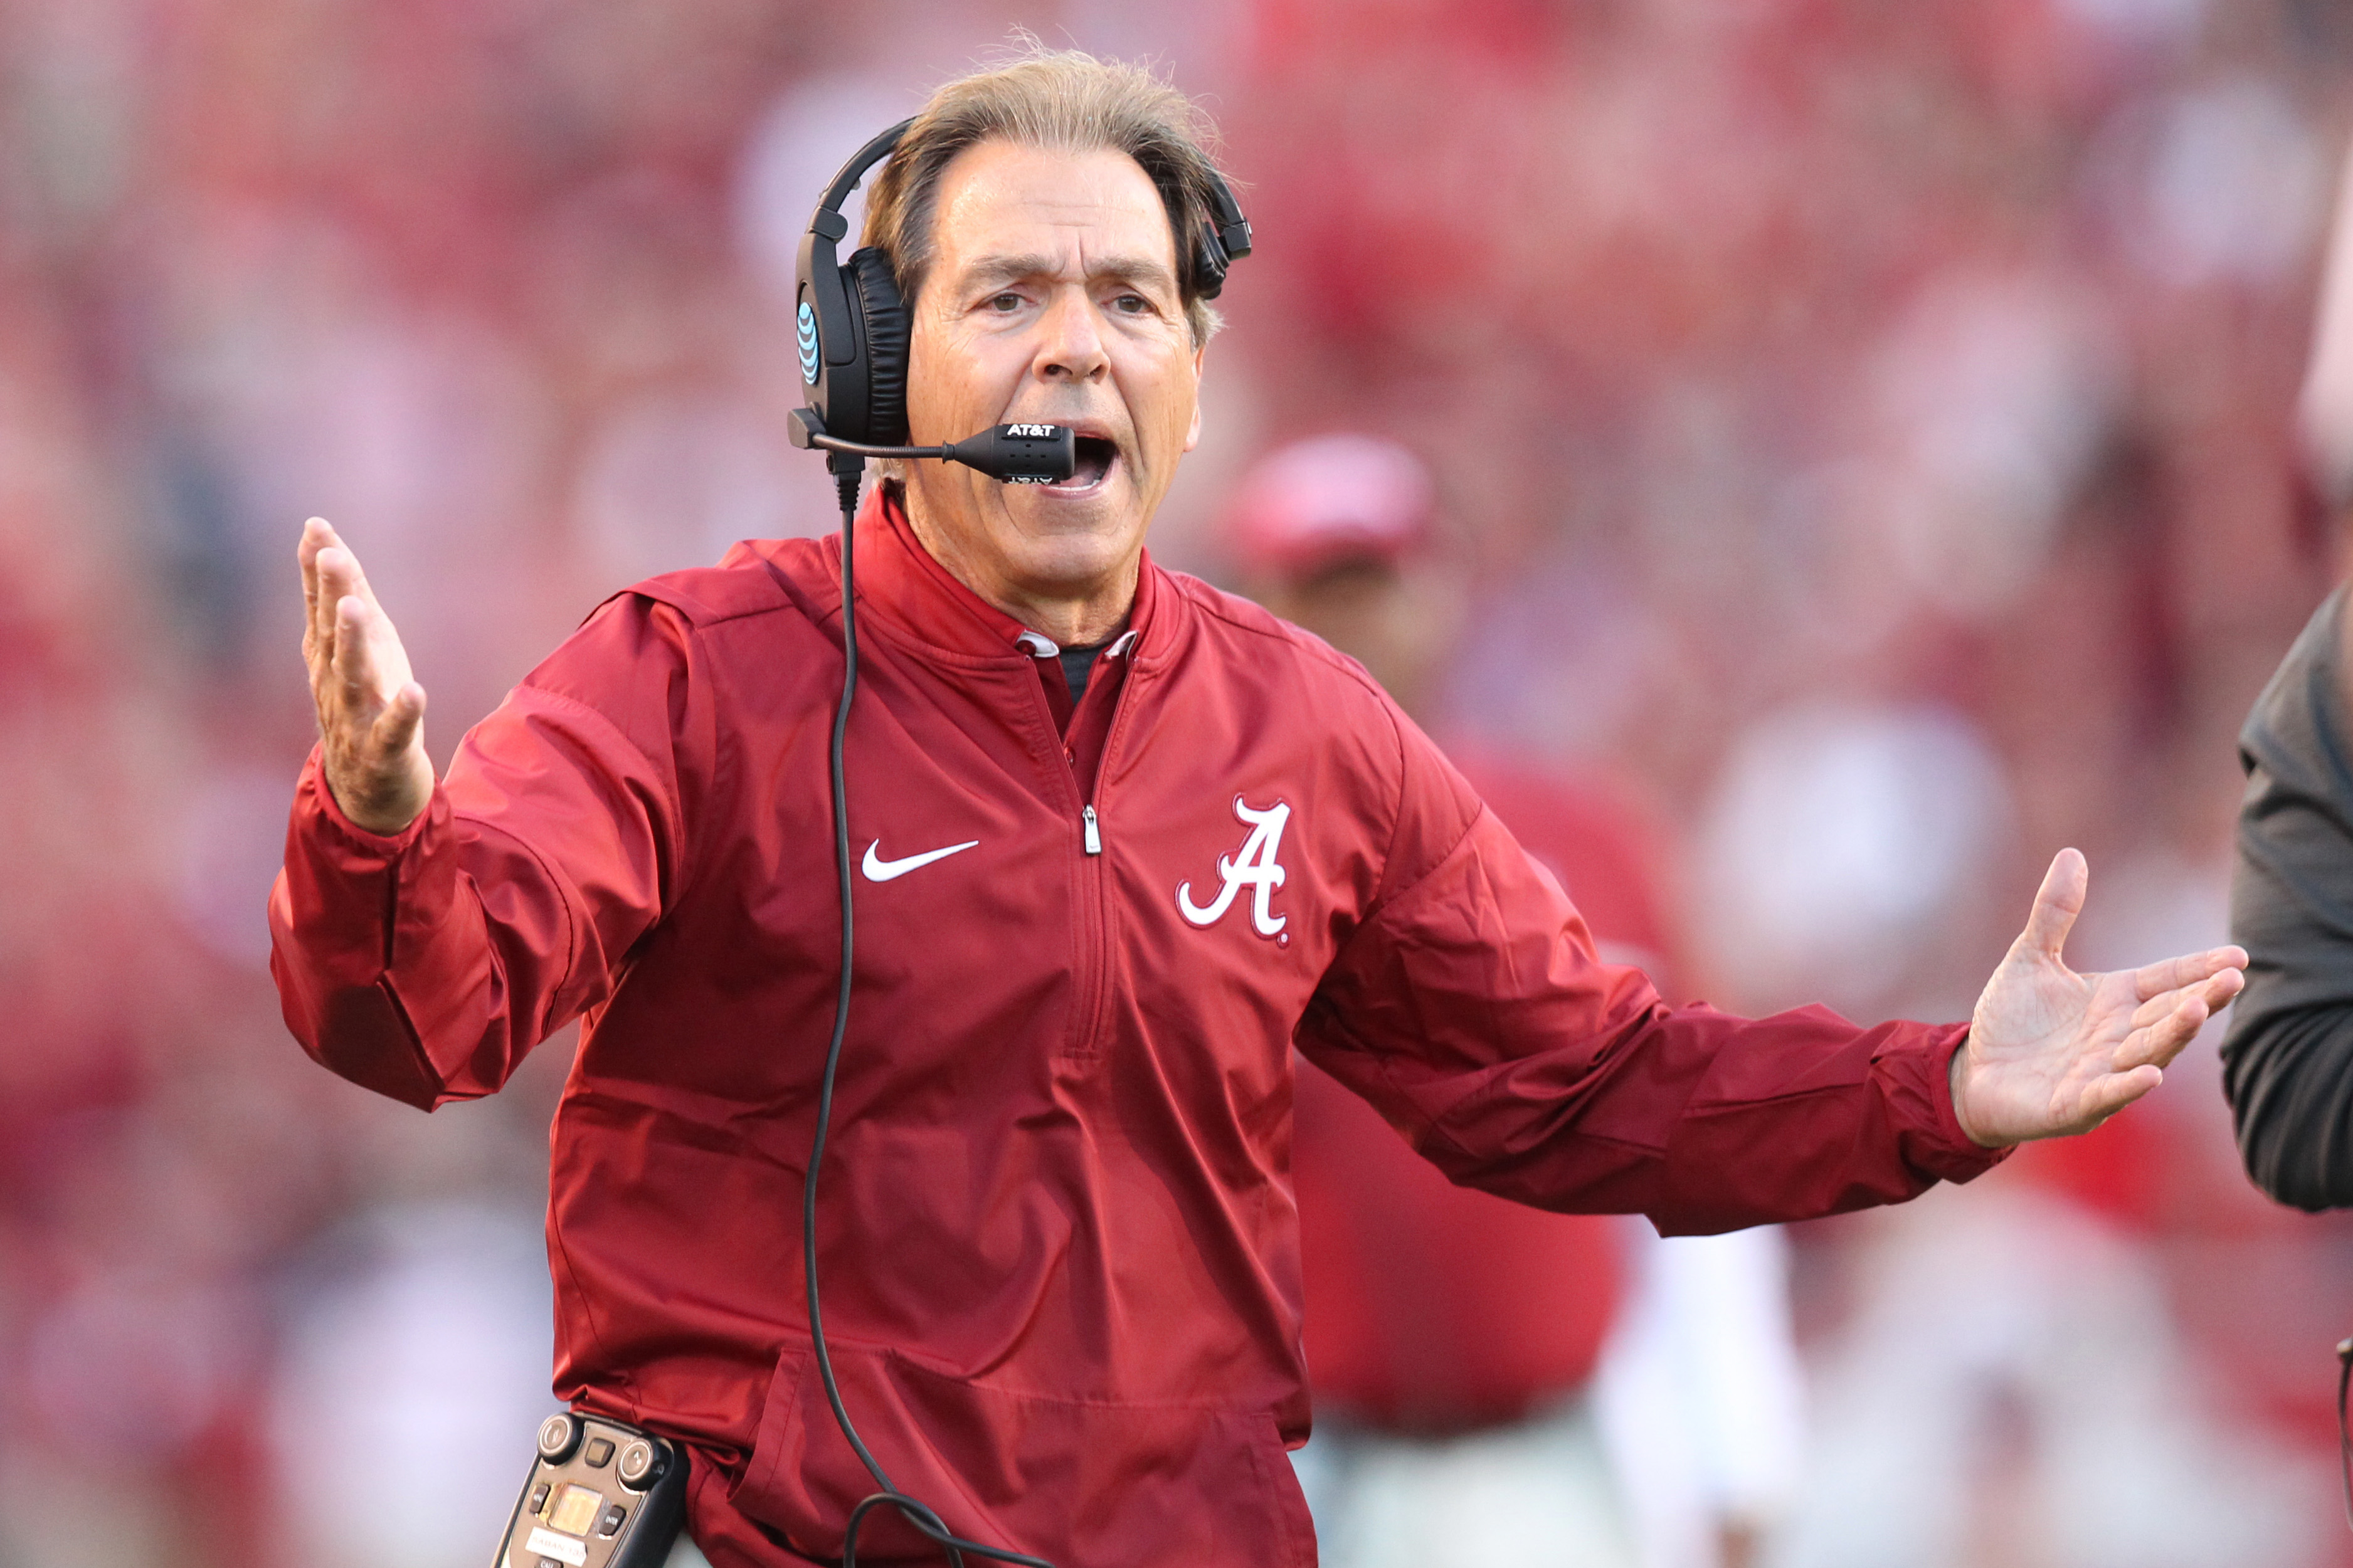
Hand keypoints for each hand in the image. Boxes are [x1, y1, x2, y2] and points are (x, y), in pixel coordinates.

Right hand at [299, 517, 432, 834]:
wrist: (367, 788)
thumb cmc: (365, 705)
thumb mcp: (357, 649)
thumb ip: (345, 597)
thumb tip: (327, 542)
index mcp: (329, 657)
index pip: (319, 606)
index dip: (316, 568)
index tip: (316, 527)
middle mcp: (334, 682)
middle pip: (330, 634)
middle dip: (328, 593)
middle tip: (329, 553)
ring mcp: (356, 717)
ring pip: (352, 676)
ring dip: (352, 641)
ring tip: (355, 605)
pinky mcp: (383, 751)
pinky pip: (392, 730)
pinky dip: (402, 712)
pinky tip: (415, 690)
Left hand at [1952, 848, 2246, 1147]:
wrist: (1975, 1072)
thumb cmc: (2013, 1020)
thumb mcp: (2031, 958)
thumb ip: (2055, 912)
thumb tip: (2072, 853)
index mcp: (2117, 1000)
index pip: (2169, 980)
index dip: (2201, 969)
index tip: (2238, 956)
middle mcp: (2120, 1036)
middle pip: (2169, 1016)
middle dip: (2201, 999)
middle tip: (2233, 979)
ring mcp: (2103, 1072)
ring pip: (2149, 1052)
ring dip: (2174, 1034)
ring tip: (2197, 1011)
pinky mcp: (2075, 1105)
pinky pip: (2107, 1094)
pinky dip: (2128, 1086)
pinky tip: (2152, 1075)